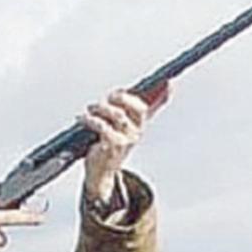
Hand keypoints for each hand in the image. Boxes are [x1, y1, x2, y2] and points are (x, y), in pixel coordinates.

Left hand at [81, 84, 169, 202]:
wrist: (101, 171)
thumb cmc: (109, 144)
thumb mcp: (119, 126)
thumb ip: (125, 109)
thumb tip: (131, 91)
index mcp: (139, 124)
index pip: (153, 106)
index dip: (163, 94)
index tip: (169, 81)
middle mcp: (136, 132)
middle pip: (137, 107)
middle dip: (121, 97)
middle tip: (109, 96)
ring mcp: (126, 140)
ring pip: (118, 114)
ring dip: (101, 108)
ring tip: (91, 109)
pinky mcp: (112, 147)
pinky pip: (103, 126)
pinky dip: (90, 119)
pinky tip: (82, 118)